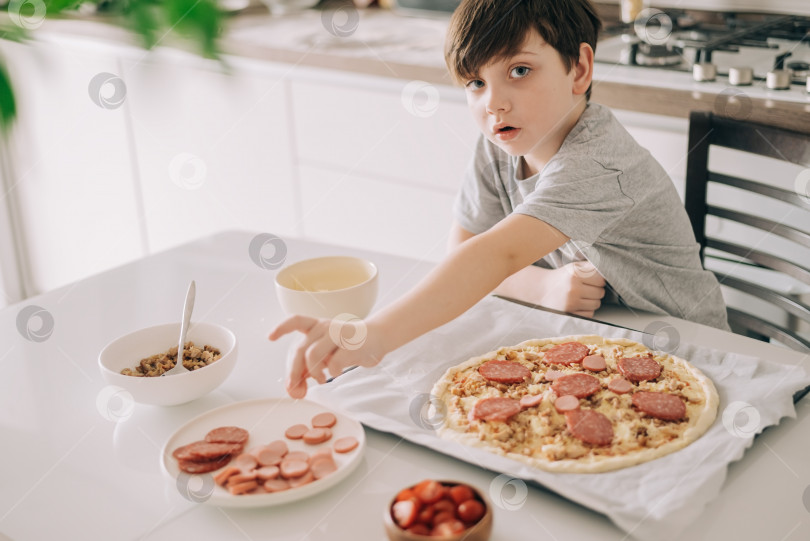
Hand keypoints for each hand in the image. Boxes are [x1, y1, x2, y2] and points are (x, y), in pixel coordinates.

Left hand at [268, 315, 386, 398]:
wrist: (378, 337)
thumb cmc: (348, 346)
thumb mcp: (326, 355)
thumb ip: (308, 370)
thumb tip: (293, 390)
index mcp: (316, 326)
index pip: (296, 320)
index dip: (281, 328)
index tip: (270, 337)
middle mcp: (325, 327)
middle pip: (300, 349)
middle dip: (294, 372)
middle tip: (294, 388)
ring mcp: (338, 335)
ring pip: (312, 356)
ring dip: (313, 373)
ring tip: (320, 379)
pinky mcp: (350, 346)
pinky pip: (333, 364)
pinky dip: (331, 373)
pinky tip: (336, 372)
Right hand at [539, 262, 605, 316]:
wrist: (542, 290)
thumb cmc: (561, 278)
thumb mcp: (574, 267)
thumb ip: (590, 266)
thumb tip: (608, 269)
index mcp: (574, 274)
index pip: (601, 279)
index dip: (599, 280)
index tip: (594, 280)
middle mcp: (573, 288)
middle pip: (600, 293)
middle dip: (597, 291)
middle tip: (588, 288)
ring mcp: (571, 303)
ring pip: (596, 304)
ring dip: (593, 301)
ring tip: (584, 296)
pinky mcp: (570, 313)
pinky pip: (590, 314)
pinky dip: (587, 310)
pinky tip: (579, 304)